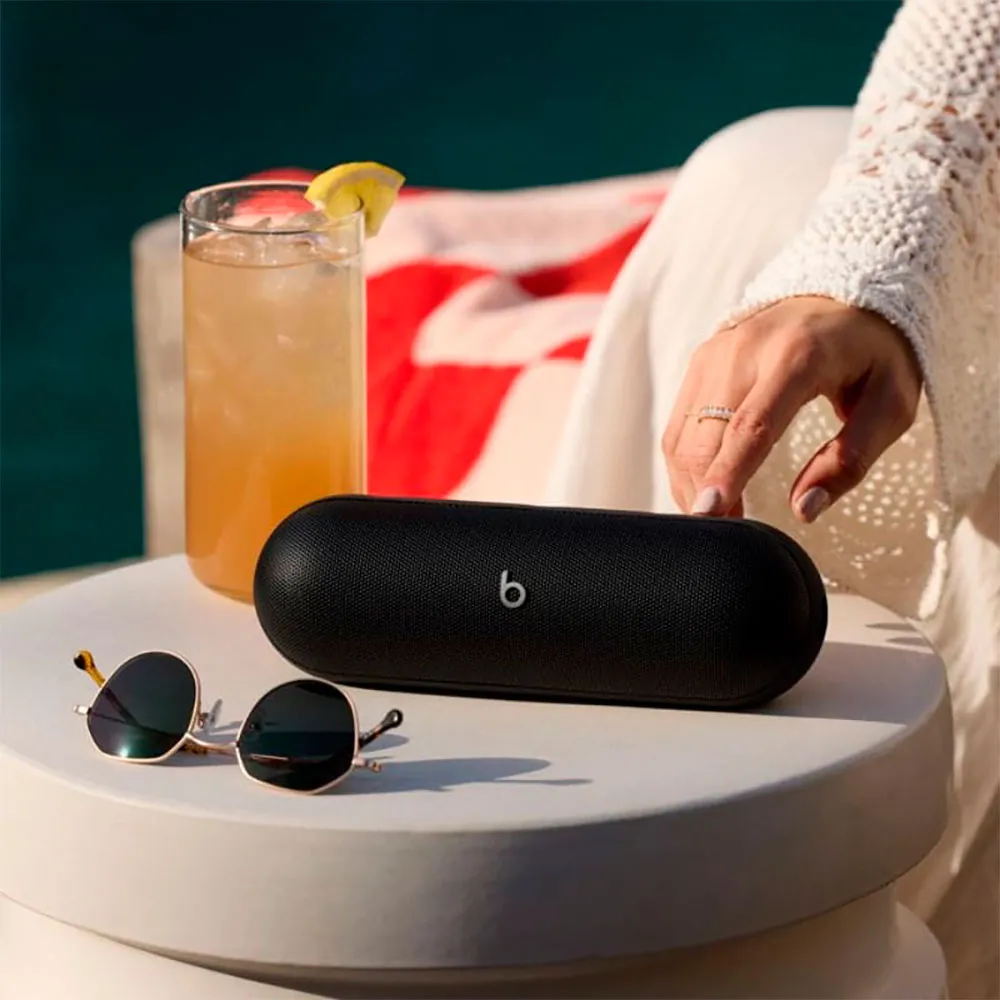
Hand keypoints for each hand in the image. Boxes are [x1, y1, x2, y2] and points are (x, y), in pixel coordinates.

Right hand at [661, 297, 921, 522]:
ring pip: (682, 436)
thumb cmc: (873, 353)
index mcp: (797, 357)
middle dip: (706, 494)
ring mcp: (713, 354)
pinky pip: (679, 426)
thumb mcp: (891, 404)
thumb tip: (803, 509)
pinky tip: (706, 488)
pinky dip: (685, 465)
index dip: (727, 474)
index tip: (709, 514)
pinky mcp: (699, 362)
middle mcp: (743, 350)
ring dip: (691, 485)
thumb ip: (851, 458)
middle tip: (729, 535)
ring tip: (718, 518)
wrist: (842, 291)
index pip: (751, 425)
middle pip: (705, 438)